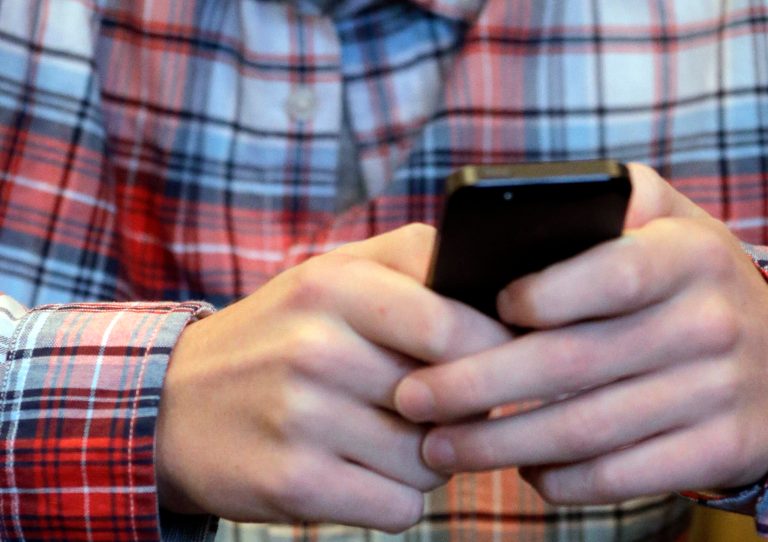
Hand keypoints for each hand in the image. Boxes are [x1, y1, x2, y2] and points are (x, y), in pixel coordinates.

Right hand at [155, 224, 511, 530]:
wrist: (174, 404)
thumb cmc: (277, 335)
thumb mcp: (332, 273)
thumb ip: (413, 262)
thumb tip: (498, 297)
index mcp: (333, 285)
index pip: (455, 324)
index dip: (493, 350)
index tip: (496, 360)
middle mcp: (316, 348)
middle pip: (452, 399)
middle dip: (460, 408)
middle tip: (435, 402)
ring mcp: (301, 418)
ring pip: (432, 461)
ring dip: (424, 457)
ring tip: (382, 435)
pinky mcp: (293, 483)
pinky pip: (400, 507)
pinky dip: (393, 496)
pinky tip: (358, 469)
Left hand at [395, 164, 767, 503]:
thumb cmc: (689, 281)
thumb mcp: (666, 222)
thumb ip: (605, 201)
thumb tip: (511, 212)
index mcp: (688, 255)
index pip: (609, 274)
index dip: (540, 296)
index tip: (475, 313)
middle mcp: (709, 322)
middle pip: (572, 363)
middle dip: (476, 387)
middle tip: (412, 399)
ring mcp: (720, 393)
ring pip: (586, 429)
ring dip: (499, 444)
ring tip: (439, 446)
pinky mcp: (720, 450)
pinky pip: (621, 475)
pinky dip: (560, 480)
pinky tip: (520, 470)